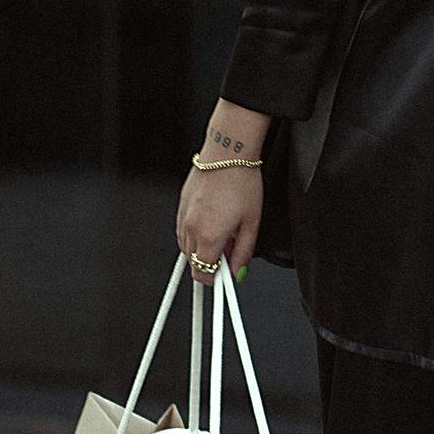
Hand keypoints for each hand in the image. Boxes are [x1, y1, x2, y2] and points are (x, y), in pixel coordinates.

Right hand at [176, 105, 267, 279]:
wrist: (227, 154)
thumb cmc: (241, 182)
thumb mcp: (252, 223)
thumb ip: (244, 252)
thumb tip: (238, 270)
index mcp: (209, 236)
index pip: (204, 272)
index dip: (215, 279)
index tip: (223, 277)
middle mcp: (191, 228)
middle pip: (193, 262)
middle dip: (209, 263)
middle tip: (228, 251)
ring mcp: (183, 216)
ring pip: (186, 246)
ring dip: (201, 248)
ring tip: (222, 233)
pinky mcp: (180, 205)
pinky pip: (182, 230)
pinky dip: (194, 234)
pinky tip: (211, 222)